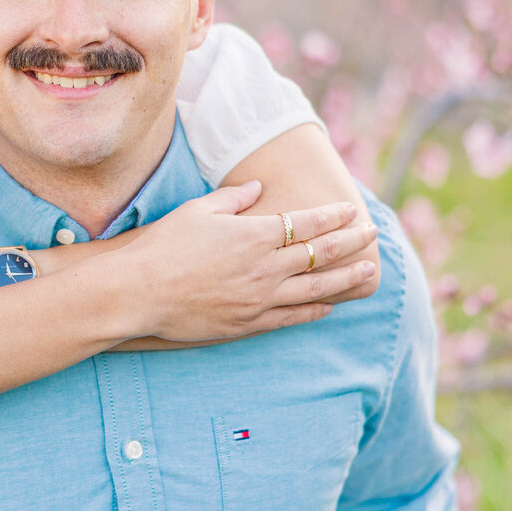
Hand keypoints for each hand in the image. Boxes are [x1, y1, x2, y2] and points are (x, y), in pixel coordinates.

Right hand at [95, 180, 377, 341]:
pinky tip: (329, 305)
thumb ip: (232, 199)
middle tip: (372, 233)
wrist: (139, 291)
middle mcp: (265, 268)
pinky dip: (315, 309)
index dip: (333, 216)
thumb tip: (257, 187)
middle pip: (321, 254)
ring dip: (347, 278)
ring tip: (369, 272)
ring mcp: (260, 299)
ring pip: (317, 288)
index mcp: (254, 235)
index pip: (306, 222)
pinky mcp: (249, 323)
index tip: (352, 210)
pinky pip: (293, 316)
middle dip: (351, 242)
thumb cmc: (163, 246)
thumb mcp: (197, 211)